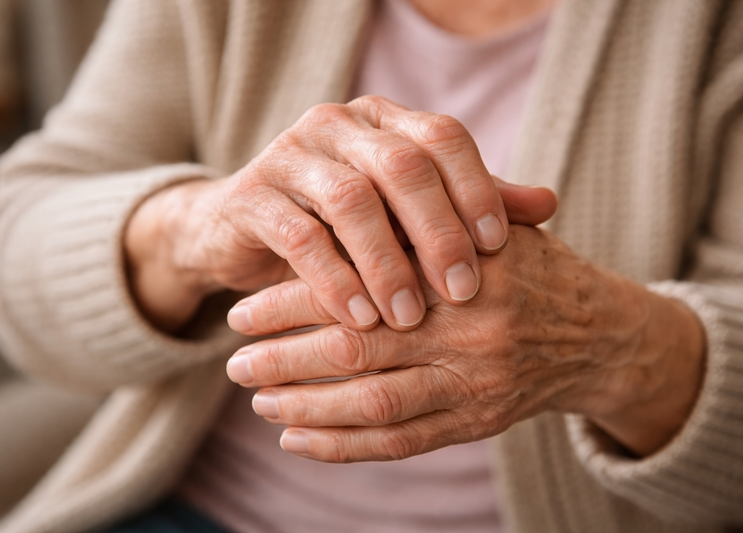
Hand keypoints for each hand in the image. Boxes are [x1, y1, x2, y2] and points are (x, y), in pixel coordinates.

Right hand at [124, 95, 556, 331]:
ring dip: (386, 263)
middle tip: (463, 291)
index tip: (499, 248)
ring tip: (409, 317)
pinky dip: (333, 279)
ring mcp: (290, 155)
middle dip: (437, 230)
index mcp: (383, 122)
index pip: (442, 136)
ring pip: (349, 199)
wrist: (241, 232)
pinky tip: (358, 318)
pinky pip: (298, 234)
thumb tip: (548, 203)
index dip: (475, 188)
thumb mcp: (405, 215)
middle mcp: (338, 126)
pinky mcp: (250, 194)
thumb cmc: (340, 227)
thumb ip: (468, 205)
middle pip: (401, 164)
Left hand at [226, 226, 705, 460]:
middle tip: (234, 364)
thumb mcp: (479, 227)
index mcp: (458, 272)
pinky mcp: (476, 424)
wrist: (596, 333)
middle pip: (355, 351)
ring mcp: (474, 386)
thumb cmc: (525, 269)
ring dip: (305, 408)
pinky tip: (299, 442)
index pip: (357, 286)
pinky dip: (342, 447)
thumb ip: (416, 219)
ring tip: (260, 404)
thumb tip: (325, 210)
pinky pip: (399, 444)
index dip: (291, 302)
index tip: (243, 310)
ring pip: (372, 406)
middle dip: (283, 360)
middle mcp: (467, 334)